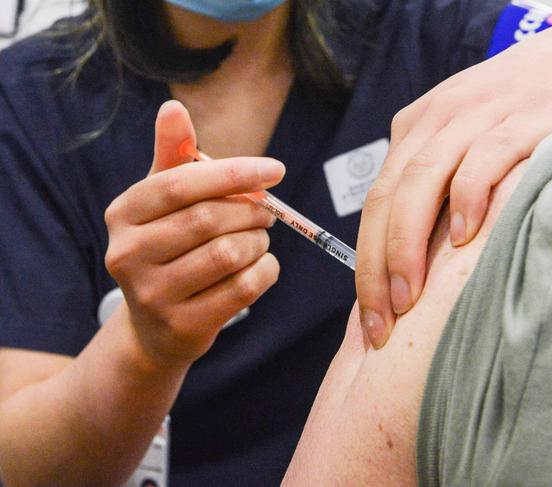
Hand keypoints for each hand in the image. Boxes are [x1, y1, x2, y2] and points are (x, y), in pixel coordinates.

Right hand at [104, 101, 284, 365]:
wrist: (157, 327)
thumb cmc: (168, 248)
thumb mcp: (165, 203)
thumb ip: (174, 156)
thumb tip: (173, 107)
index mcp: (123, 214)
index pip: (181, 183)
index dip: (233, 173)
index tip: (276, 170)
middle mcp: (127, 254)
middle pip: (209, 219)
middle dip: (251, 211)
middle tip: (267, 213)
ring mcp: (151, 295)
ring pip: (228, 254)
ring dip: (258, 242)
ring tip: (259, 239)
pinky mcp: (182, 326)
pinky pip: (242, 289)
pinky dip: (265, 272)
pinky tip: (262, 266)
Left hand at [356, 13, 551, 348]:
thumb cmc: (508, 115)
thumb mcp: (457, 142)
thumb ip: (432, 186)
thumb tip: (408, 260)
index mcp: (411, 133)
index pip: (374, 204)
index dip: (365, 263)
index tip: (369, 315)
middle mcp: (432, 123)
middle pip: (387, 198)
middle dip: (377, 265)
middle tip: (381, 321)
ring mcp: (472, 117)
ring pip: (422, 181)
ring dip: (408, 242)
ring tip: (407, 297)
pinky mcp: (519, 119)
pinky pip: (482, 159)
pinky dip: (467, 198)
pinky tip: (462, 239)